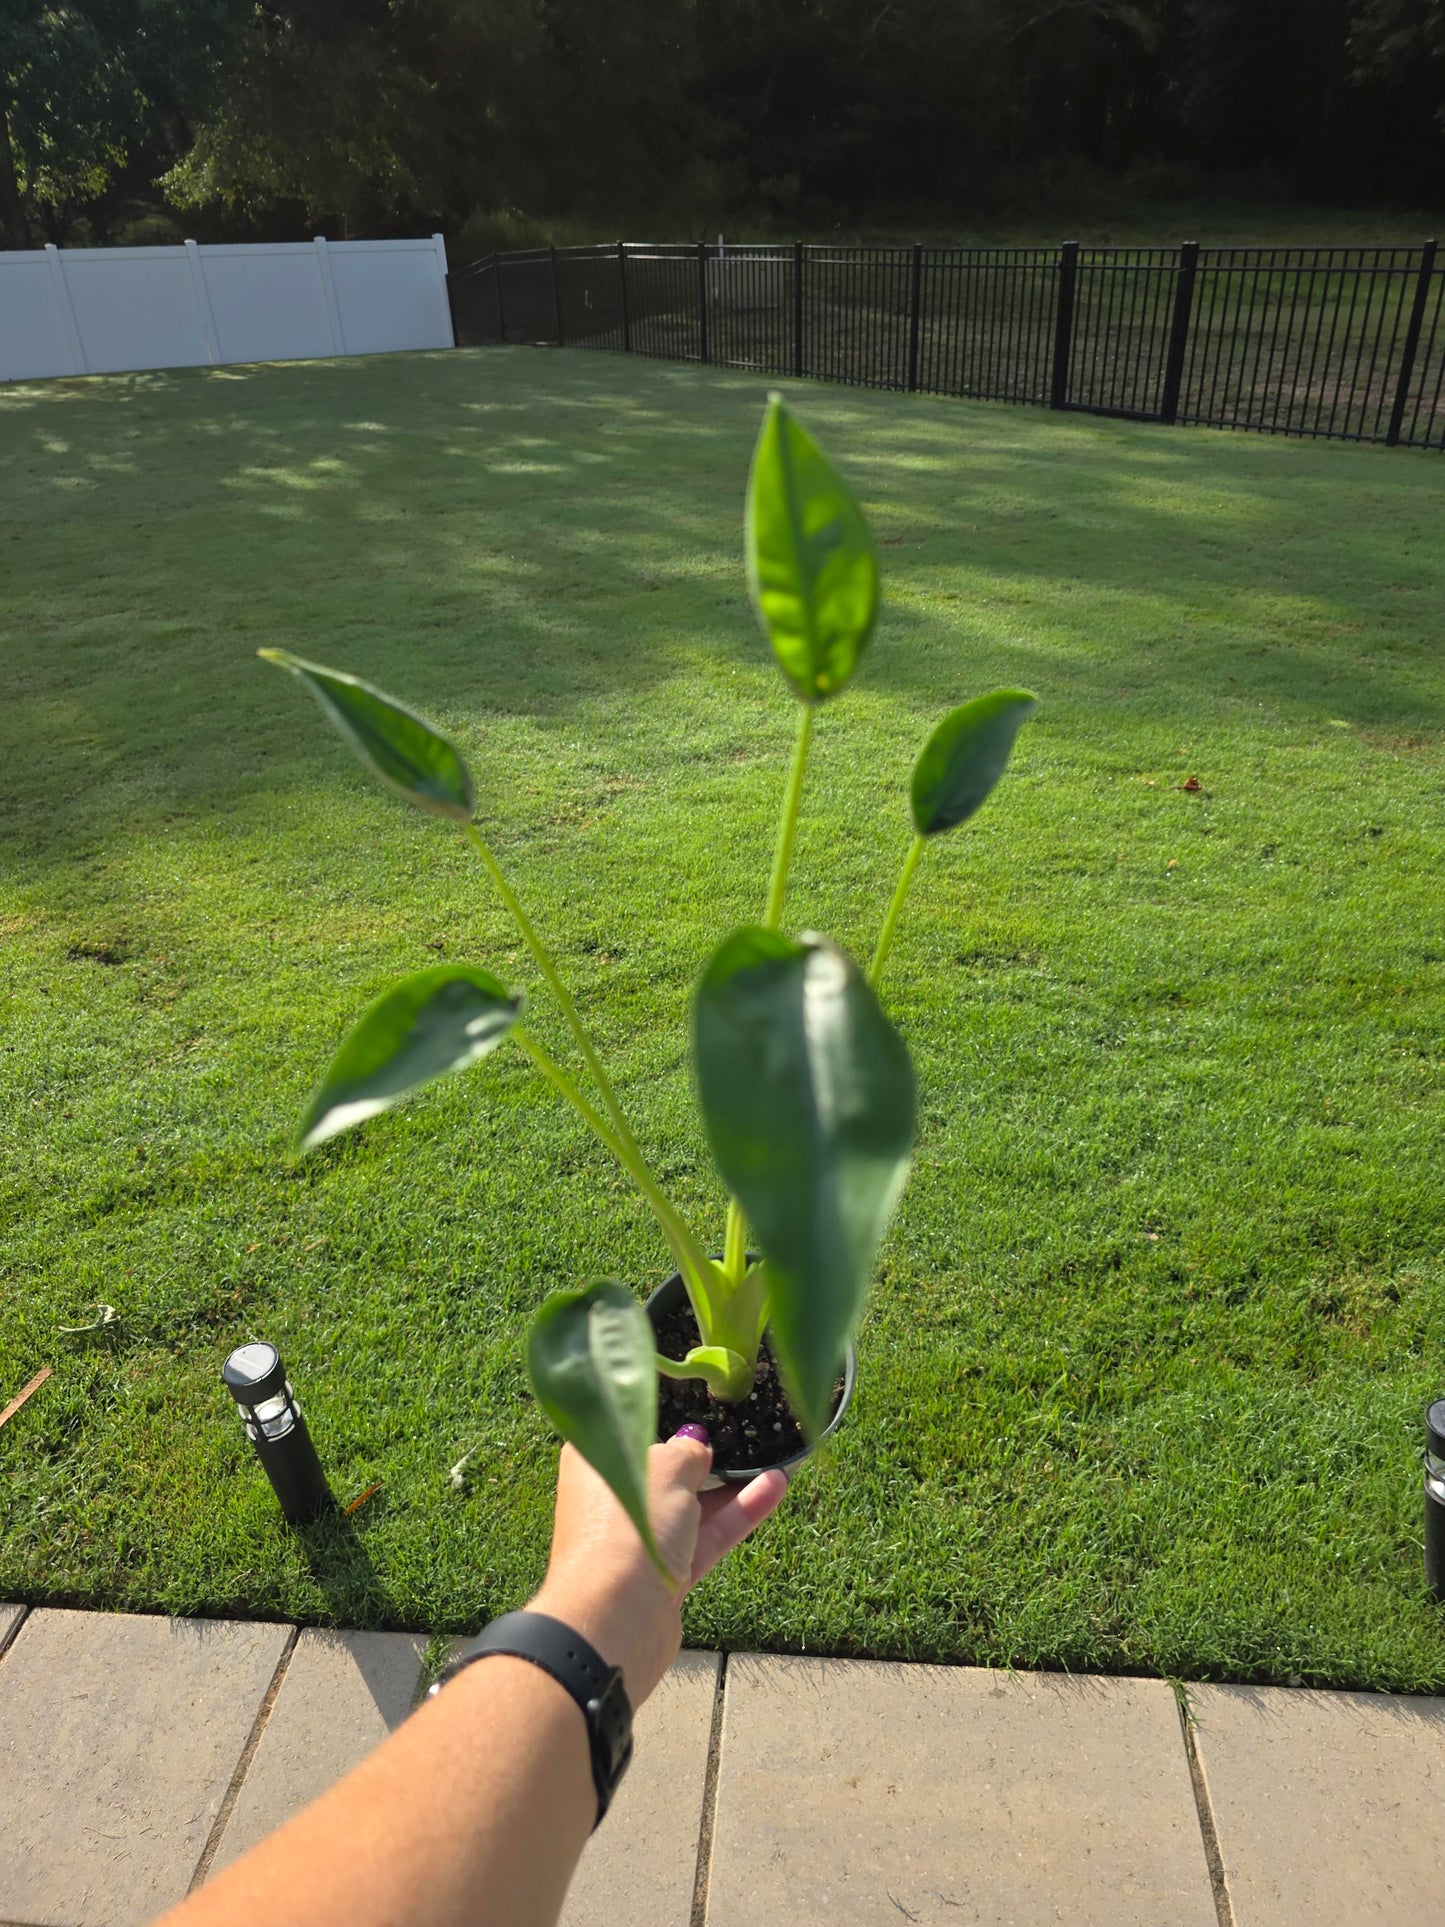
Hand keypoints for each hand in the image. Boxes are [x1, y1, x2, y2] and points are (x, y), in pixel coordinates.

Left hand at [530, 1435, 787, 1702]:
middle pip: (665, 1467)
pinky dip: (738, 1512)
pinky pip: (706, 1534)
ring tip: (777, 1454)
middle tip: (746, 1428)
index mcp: (594, 1461)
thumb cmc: (629, 1525)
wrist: (616, 1620)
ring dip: (732, 1482)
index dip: (670, 1415)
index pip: (633, 1428)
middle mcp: (612, 1497)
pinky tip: (775, 1485)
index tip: (706, 1402)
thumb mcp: (667, 1466)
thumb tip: (696, 1449)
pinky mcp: (665, 1573)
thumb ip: (687, 1451)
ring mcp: (640, 1537)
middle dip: (705, 1452)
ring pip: (691, 1503)